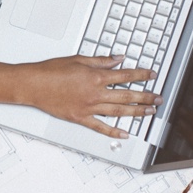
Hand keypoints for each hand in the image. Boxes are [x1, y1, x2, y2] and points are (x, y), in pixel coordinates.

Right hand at [15, 55, 157, 137]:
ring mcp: (89, 107)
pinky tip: (125, 134)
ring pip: (118, 111)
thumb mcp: (78, 59)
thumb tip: (117, 59)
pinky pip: (100, 127)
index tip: (152, 75)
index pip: (125, 75)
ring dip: (136, 112)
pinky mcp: (80, 118)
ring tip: (149, 112)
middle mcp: (95, 93)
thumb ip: (100, 61)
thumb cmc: (52, 71)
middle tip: (158, 98)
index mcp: (96, 77)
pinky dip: (113, 131)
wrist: (34, 84)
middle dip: (145, 96)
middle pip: (127, 95)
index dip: (141, 75)